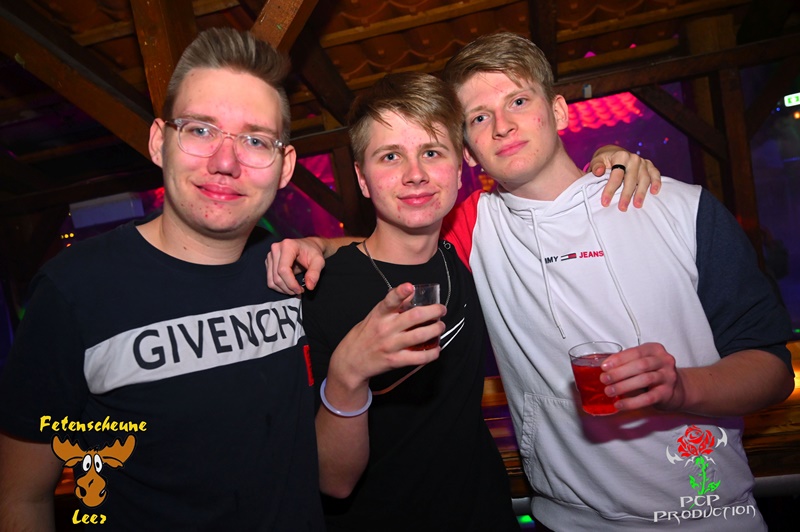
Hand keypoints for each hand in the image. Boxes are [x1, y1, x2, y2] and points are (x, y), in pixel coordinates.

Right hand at [266, 237, 326, 293]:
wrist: (308, 246)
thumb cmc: (313, 252)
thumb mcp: (319, 261)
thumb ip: (315, 273)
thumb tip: (309, 286)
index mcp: (288, 246)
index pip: (283, 270)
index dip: (291, 283)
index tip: (300, 290)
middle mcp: (276, 249)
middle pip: (277, 276)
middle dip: (288, 288)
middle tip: (299, 291)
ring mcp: (270, 255)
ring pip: (272, 280)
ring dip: (283, 289)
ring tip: (294, 290)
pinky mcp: (269, 262)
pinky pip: (270, 280)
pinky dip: (279, 287)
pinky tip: (289, 286)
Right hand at [328, 283, 445, 389]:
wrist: (351, 362)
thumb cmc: (364, 336)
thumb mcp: (374, 317)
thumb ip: (391, 306)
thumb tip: (412, 293)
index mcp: (379, 315)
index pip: (389, 301)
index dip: (400, 292)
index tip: (409, 287)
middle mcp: (385, 329)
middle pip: (414, 317)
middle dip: (433, 311)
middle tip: (441, 310)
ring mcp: (390, 345)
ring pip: (419, 336)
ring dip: (435, 330)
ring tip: (440, 326)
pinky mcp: (395, 361)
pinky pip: (418, 358)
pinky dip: (431, 353)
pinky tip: (436, 349)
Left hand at [589, 146, 660, 210]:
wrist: (615, 155)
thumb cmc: (604, 162)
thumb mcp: (597, 161)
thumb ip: (596, 166)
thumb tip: (598, 172)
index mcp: (620, 156)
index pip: (616, 175)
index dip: (610, 189)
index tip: (605, 202)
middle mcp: (633, 158)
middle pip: (631, 178)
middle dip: (626, 194)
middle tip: (622, 208)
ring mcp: (643, 162)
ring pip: (644, 178)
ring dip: (641, 193)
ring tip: (637, 205)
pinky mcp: (650, 166)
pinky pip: (655, 174)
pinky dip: (657, 182)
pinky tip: (654, 192)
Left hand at [599, 342, 685, 411]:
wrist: (676, 388)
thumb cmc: (654, 372)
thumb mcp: (643, 361)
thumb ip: (627, 362)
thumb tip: (605, 369)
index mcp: (655, 349)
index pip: (635, 352)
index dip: (619, 359)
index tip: (604, 366)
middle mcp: (664, 361)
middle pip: (640, 365)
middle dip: (619, 372)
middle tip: (604, 379)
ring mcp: (668, 377)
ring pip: (644, 380)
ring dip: (623, 386)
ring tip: (609, 391)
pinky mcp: (667, 393)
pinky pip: (648, 398)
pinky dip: (632, 402)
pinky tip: (620, 404)